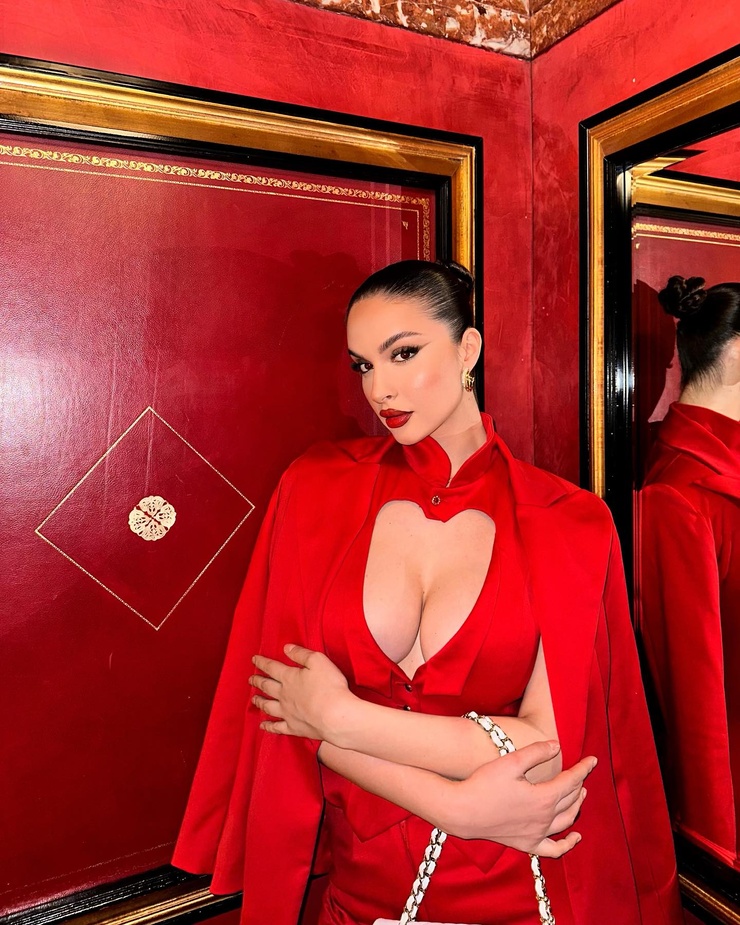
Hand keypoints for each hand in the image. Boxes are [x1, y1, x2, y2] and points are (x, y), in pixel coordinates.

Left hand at [251, 644, 353, 740]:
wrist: (335, 716)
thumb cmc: (329, 686)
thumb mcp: (318, 661)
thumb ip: (301, 654)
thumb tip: (286, 648)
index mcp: (289, 678)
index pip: (272, 667)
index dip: (262, 662)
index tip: (254, 660)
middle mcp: (284, 695)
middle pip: (267, 687)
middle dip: (258, 681)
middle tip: (251, 679)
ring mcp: (287, 712)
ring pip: (268, 706)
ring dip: (259, 702)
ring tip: (253, 699)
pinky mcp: (293, 727)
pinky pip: (277, 727)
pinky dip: (268, 726)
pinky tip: (263, 725)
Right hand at [444, 741, 596, 857]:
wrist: (463, 812)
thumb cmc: (484, 783)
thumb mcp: (511, 761)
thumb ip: (537, 752)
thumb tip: (557, 746)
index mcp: (544, 797)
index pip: (571, 780)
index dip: (584, 768)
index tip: (592, 759)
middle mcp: (545, 819)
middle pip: (571, 799)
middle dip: (580, 784)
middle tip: (582, 772)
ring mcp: (536, 834)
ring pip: (566, 821)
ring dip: (576, 806)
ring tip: (580, 794)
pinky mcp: (526, 845)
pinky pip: (553, 849)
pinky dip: (567, 844)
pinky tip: (575, 838)